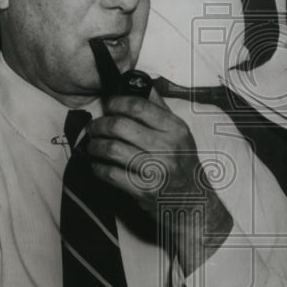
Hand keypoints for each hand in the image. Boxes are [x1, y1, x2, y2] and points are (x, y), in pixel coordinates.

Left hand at [86, 88, 232, 274]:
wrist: (193, 202)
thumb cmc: (183, 165)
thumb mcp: (179, 134)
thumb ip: (159, 109)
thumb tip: (139, 84)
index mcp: (175, 129)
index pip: (138, 106)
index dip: (116, 103)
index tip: (107, 105)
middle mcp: (168, 147)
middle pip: (120, 126)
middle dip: (100, 125)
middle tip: (94, 128)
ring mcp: (156, 170)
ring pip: (112, 149)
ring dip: (96, 146)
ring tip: (93, 146)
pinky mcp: (145, 190)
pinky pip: (111, 174)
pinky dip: (98, 168)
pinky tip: (97, 165)